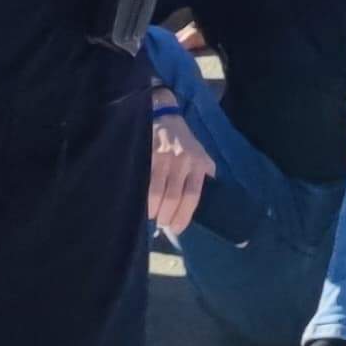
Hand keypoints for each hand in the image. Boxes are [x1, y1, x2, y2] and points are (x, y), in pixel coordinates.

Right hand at [145, 112, 211, 236]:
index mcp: (198, 164)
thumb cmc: (185, 142)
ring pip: (155, 192)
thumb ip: (204, 176)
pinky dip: (140, 196)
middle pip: (172, 197)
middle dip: (166, 216)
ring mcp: (163, 157)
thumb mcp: (201, 155)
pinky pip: (143, 180)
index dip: (183, 216)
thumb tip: (206, 202)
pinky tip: (139, 203)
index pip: (192, 196)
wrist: (166, 116)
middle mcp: (182, 161)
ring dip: (152, 210)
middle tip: (162, 223)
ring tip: (151, 216)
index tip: (177, 229)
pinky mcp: (147, 153)